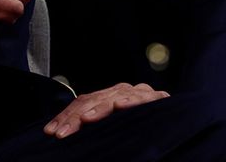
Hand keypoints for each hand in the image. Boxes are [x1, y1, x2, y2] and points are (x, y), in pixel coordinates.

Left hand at [43, 83, 169, 138]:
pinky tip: (121, 106)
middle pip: (93, 101)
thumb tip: (57, 134)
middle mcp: (120, 91)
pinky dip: (132, 101)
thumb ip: (90, 124)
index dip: (65, 117)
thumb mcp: (107, 128)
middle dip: (75, 118)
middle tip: (61, 133)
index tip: (50, 132)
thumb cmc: (135, 129)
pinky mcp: (157, 97)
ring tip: (85, 120)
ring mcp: (138, 92)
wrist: (175, 121)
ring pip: (114, 98)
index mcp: (107, 97)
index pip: (81, 104)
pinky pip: (143, 98)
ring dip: (99, 109)